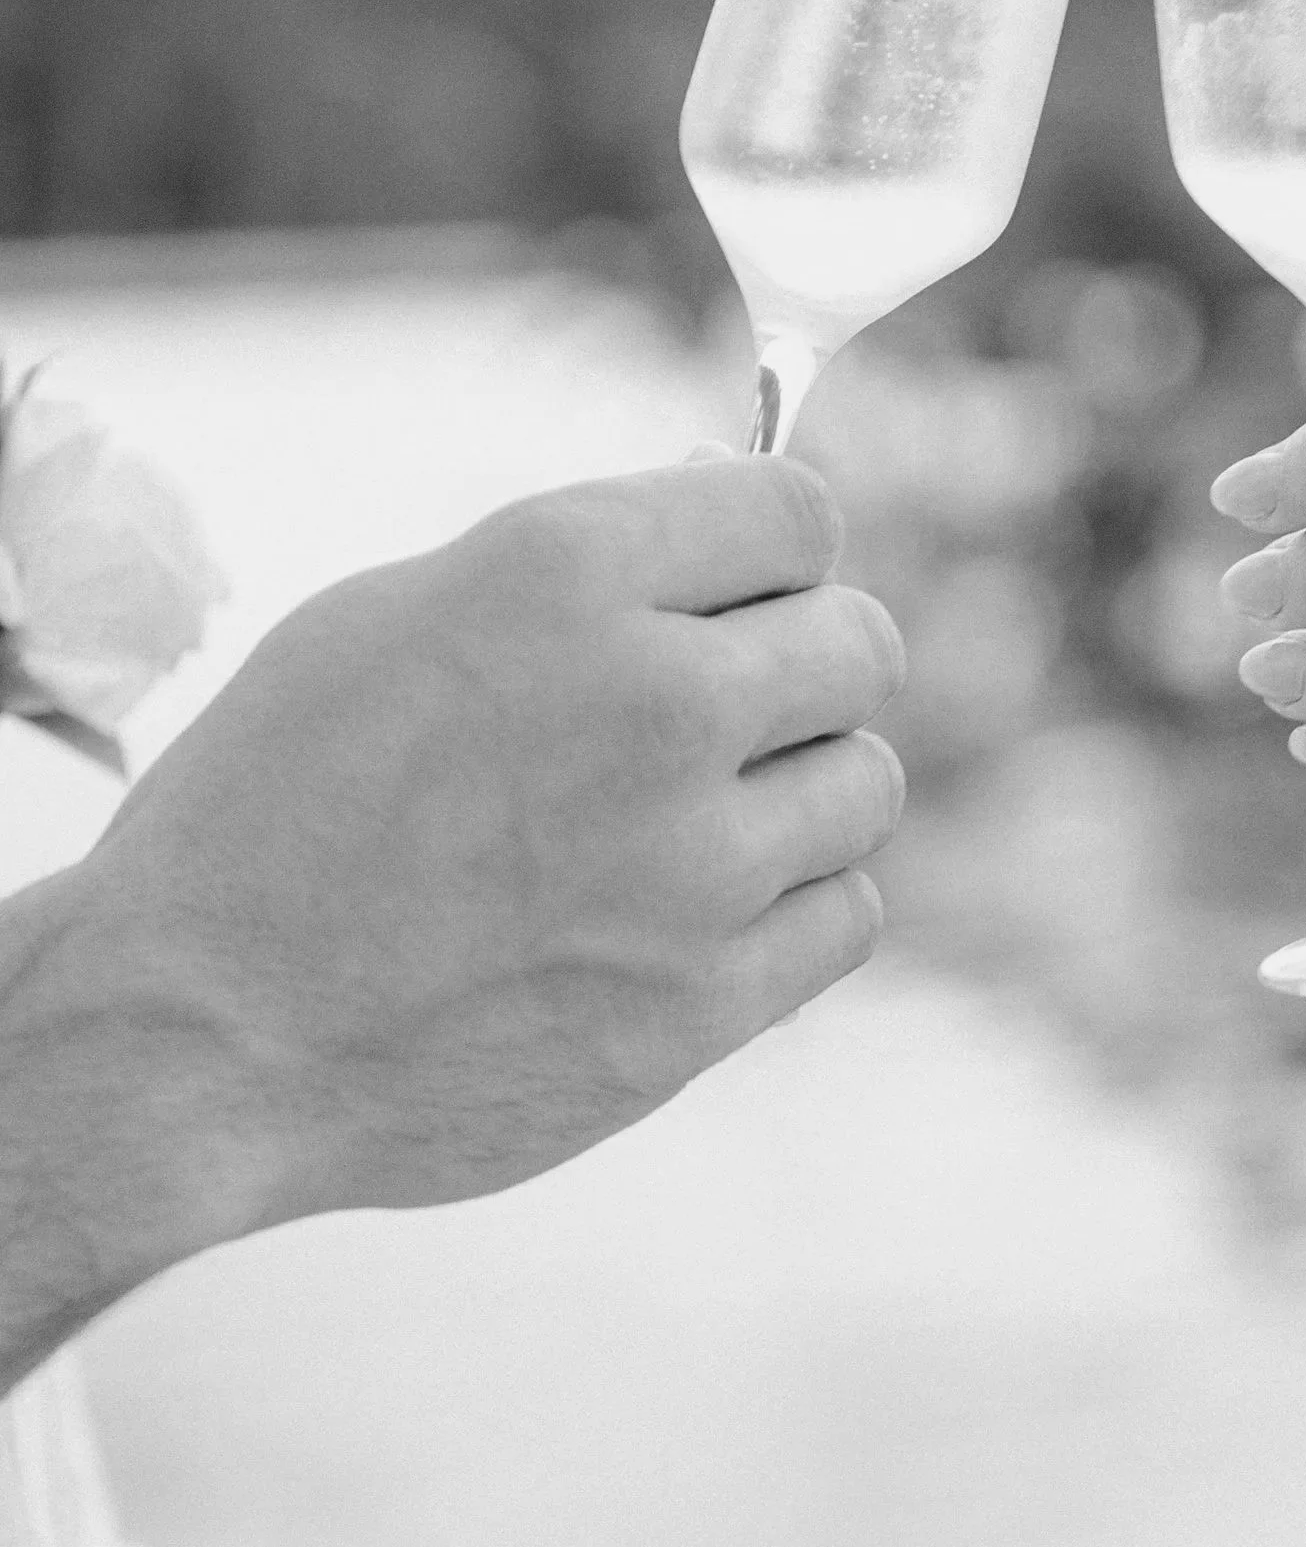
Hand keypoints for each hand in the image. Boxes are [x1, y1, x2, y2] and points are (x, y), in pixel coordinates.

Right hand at [0, 455, 903, 1381]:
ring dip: (801, 790)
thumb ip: (576, 569)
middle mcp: (654, 699)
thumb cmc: (275, 810)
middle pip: (860, 643)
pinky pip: (846, 915)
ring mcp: (693, 861)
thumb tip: (719, 524)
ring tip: (694, 820)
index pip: (797, 511)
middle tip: (725, 711)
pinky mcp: (707, 1000)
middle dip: (803, 662)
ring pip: (865, 782)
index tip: (739, 593)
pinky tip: (700, 911)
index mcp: (563, 572)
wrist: (199, 1034)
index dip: (772, 551)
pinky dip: (795, 908)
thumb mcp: (393, 617)